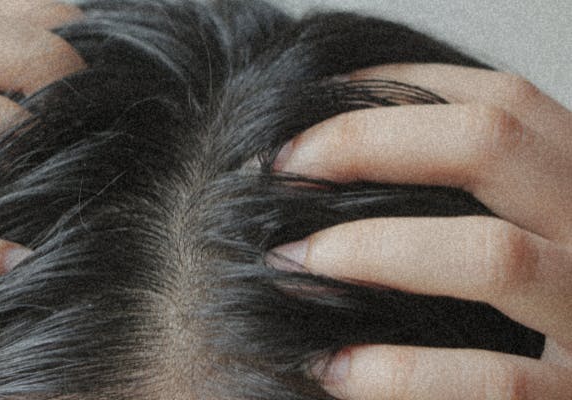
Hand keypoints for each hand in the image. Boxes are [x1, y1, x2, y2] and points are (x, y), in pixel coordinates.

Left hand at [274, 64, 571, 398]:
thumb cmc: (527, 301)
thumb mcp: (520, 221)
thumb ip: (465, 188)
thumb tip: (327, 152)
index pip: (496, 99)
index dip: (391, 89)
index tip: (304, 120)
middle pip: (489, 141)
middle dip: (365, 143)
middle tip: (280, 170)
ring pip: (492, 254)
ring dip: (373, 251)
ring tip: (291, 262)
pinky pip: (494, 380)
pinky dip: (403, 371)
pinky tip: (334, 367)